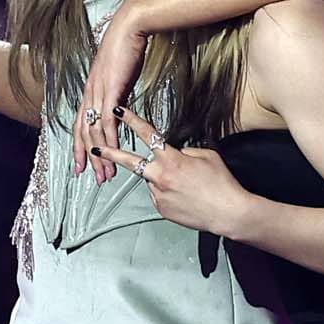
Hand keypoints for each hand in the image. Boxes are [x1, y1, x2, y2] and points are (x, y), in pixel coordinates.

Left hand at [76, 0, 147, 181]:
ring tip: (107, 174)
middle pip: (84, 134)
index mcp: (90, 92)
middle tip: (92, 179)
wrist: (130, 29)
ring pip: (95, 132)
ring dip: (101, 155)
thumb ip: (117, 94)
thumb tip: (121, 107)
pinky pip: (107, 120)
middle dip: (88, 159)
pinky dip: (110, 138)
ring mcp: (97, 92)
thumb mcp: (119, 78)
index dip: (79, 148)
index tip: (81, 166)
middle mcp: (89, 94)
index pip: (80, 126)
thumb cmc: (127, 51)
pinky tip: (114, 152)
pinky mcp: (110, 90)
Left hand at [92, 107, 253, 237]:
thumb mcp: (206, 156)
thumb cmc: (221, 183)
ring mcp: (158, 194)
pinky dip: (167, 193)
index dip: (131, 120)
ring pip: (151, 180)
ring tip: (186, 186)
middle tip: (95, 148)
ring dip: (161, 179)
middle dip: (110, 153)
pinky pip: (159, 195)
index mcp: (172, 159)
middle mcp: (160, 176)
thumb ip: (184, 152)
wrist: (228, 212)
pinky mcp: (160, 208)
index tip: (118, 111)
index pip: (147, 134)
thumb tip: (174, 154)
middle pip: (129, 162)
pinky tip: (185, 197)